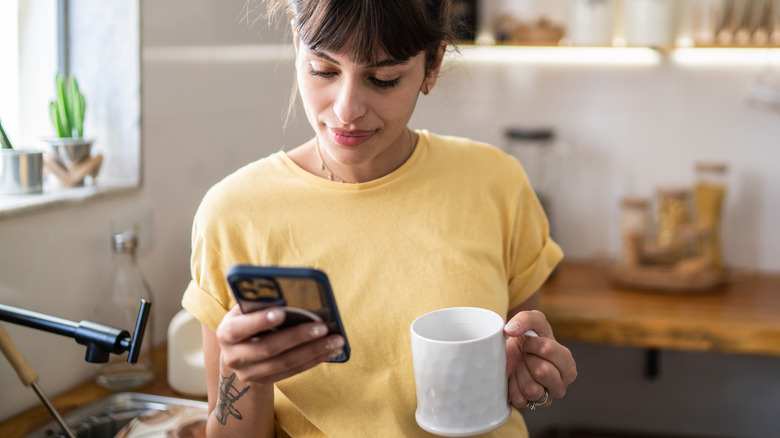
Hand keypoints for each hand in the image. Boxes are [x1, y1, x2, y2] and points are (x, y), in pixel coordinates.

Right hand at [216, 305, 344, 383]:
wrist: (237, 354)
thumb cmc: (246, 321)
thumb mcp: (244, 311)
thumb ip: (259, 303)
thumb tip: (287, 294)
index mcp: (226, 333)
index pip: (240, 328)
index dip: (259, 321)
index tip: (282, 312)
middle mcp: (234, 357)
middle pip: (269, 348)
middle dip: (298, 336)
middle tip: (323, 327)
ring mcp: (249, 373)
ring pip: (285, 363)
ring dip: (313, 351)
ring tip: (335, 340)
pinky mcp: (265, 382)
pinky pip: (293, 371)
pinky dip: (314, 360)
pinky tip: (331, 350)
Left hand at [504, 310, 576, 409]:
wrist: (507, 355)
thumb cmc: (526, 339)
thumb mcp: (532, 321)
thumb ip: (526, 319)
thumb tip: (510, 329)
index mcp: (567, 365)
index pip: (548, 350)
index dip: (533, 343)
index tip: (529, 343)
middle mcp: (560, 386)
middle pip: (542, 371)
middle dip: (528, 359)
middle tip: (526, 357)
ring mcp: (545, 399)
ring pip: (531, 389)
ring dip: (520, 374)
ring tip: (521, 368)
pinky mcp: (529, 407)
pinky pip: (519, 398)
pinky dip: (511, 386)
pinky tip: (514, 380)